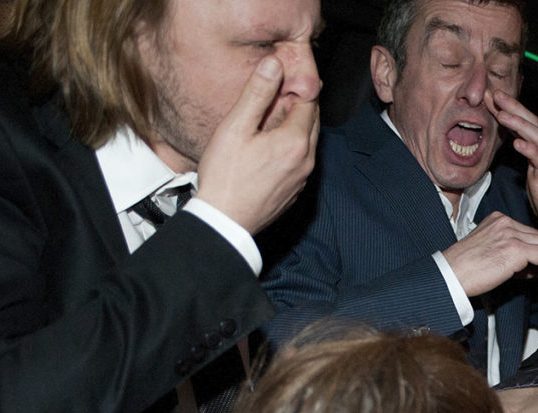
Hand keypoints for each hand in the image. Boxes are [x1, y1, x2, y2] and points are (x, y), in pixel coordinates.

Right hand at [195, 56, 320, 235]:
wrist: (225, 222)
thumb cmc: (225, 176)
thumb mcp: (236, 127)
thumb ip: (257, 94)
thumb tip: (274, 64)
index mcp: (295, 141)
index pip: (309, 102)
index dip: (297, 85)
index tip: (284, 77)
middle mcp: (306, 161)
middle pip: (312, 121)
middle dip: (301, 103)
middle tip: (281, 91)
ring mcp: (302, 179)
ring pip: (308, 142)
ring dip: (296, 125)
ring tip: (274, 116)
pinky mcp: (294, 192)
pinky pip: (300, 161)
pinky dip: (292, 147)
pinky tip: (271, 146)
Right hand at [443, 211, 537, 295]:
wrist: (450, 275)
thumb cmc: (464, 269)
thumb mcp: (488, 252)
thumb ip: (510, 252)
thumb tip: (532, 266)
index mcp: (498, 220)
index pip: (529, 232)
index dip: (536, 251)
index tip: (536, 268)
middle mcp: (505, 223)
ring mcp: (511, 234)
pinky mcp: (516, 249)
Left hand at [487, 91, 537, 243]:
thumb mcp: (532, 168)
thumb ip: (524, 152)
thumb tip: (511, 138)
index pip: (524, 121)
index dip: (509, 108)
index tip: (491, 95)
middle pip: (531, 121)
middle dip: (513, 107)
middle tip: (496, 94)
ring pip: (536, 136)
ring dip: (519, 124)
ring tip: (503, 115)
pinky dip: (529, 150)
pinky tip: (517, 144)